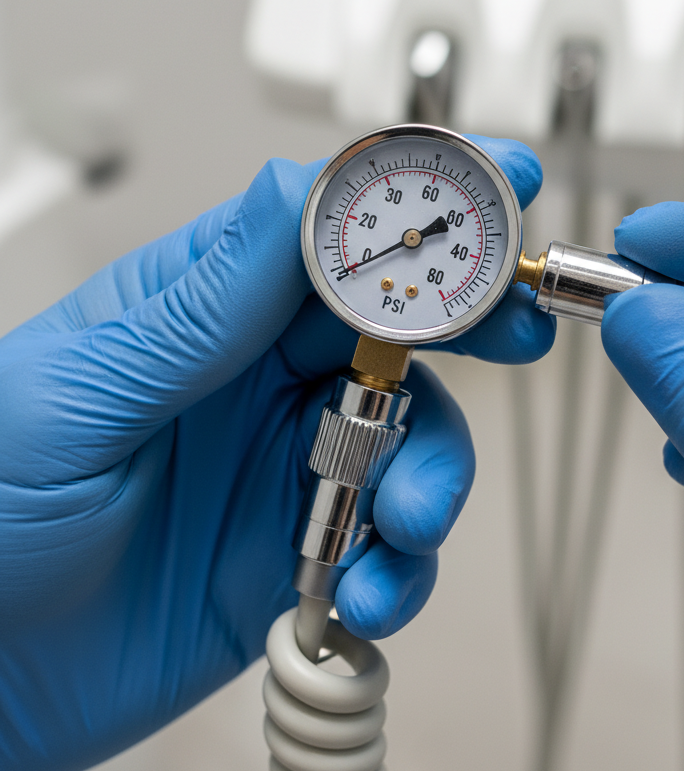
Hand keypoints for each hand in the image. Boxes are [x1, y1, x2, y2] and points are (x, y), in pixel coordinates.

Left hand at [0, 136, 553, 770]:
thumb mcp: (77, 394)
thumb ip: (200, 306)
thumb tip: (293, 193)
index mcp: (208, 308)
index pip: (328, 229)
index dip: (419, 199)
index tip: (499, 181)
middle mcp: (263, 372)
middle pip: (400, 322)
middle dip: (470, 321)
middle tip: (519, 329)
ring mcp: (294, 458)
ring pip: (416, 435)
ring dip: (433, 476)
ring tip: (408, 523)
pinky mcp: (309, 543)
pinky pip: (395, 539)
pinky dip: (405, 566)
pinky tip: (368, 590)